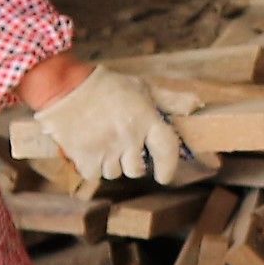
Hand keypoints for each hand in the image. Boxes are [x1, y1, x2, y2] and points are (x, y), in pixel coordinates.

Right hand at [29, 61, 189, 183]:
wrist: (65, 87)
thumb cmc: (108, 88)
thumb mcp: (142, 88)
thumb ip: (170, 100)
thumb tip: (197, 105)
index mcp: (146, 119)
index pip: (167, 149)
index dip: (169, 167)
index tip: (165, 176)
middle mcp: (129, 136)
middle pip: (138, 169)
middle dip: (133, 162)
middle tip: (123, 146)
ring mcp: (107, 148)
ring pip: (116, 173)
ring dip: (112, 163)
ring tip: (104, 141)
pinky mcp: (85, 157)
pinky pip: (95, 175)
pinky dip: (93, 166)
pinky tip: (90, 147)